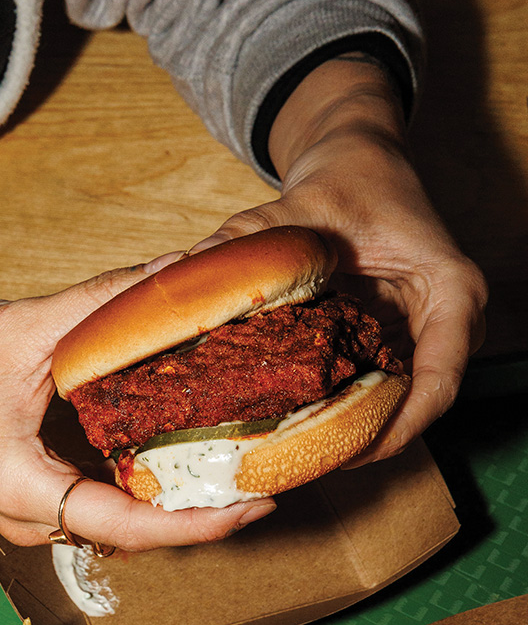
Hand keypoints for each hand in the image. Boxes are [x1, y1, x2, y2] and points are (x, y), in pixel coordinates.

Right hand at [0, 267, 274, 549]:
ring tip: (245, 470)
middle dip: (204, 514)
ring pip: (124, 525)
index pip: (130, 525)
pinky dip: (152, 487)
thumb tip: (174, 274)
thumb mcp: (22, 328)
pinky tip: (191, 456)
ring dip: (181, 504)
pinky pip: (106, 504)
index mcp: (24, 489)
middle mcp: (31, 518)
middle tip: (271, 477)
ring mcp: (33, 515)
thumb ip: (101, 304)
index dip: (200, 522)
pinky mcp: (39, 498)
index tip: (257, 502)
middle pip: (135, 534)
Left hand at [192, 58, 487, 463]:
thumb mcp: (299, 205)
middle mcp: (445, 323)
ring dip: (347, 435)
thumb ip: (245, 241)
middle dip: (361, 444)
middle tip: (300, 468)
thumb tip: (175, 274)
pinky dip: (336, 412)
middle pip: (416, 408)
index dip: (397, 429)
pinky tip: (290, 428)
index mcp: (449, 291)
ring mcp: (420, 339)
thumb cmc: (350, 174)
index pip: (439, 382)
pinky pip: (372, 390)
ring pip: (394, 408)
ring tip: (289, 460)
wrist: (355, 156)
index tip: (347, 454)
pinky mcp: (391, 344)